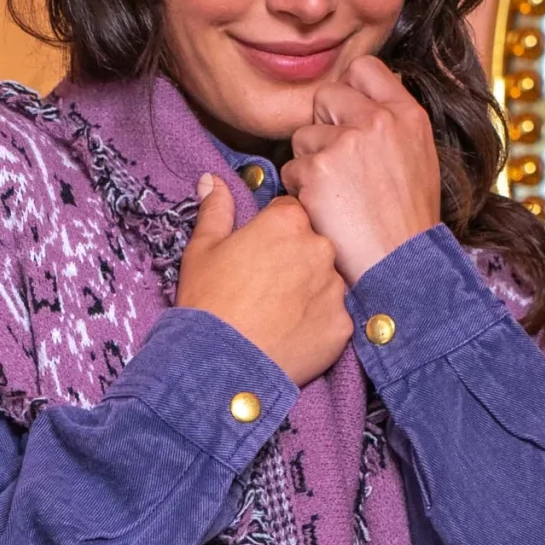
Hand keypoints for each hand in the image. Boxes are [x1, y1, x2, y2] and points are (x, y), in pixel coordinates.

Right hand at [177, 174, 352, 386]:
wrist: (220, 364)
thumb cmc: (208, 303)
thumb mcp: (202, 249)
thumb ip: (215, 210)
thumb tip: (212, 179)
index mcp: (287, 222)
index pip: (291, 213)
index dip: (273, 232)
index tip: (259, 253)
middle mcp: (320, 248)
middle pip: (314, 245)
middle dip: (296, 260)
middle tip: (267, 288)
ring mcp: (335, 288)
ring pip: (327, 281)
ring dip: (310, 292)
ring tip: (279, 314)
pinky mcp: (343, 325)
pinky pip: (335, 317)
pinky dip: (318, 325)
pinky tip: (292, 335)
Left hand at [282, 53, 440, 285]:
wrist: (402, 264)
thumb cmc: (407, 220)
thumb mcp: (418, 157)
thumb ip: (390, 124)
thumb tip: (361, 100)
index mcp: (407, 114)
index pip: (364, 68)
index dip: (348, 90)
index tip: (346, 117)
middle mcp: (378, 120)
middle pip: (325, 96)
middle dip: (323, 127)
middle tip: (339, 166)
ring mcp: (347, 142)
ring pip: (303, 135)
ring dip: (310, 163)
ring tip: (337, 194)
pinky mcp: (319, 169)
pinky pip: (291, 168)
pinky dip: (300, 191)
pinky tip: (326, 210)